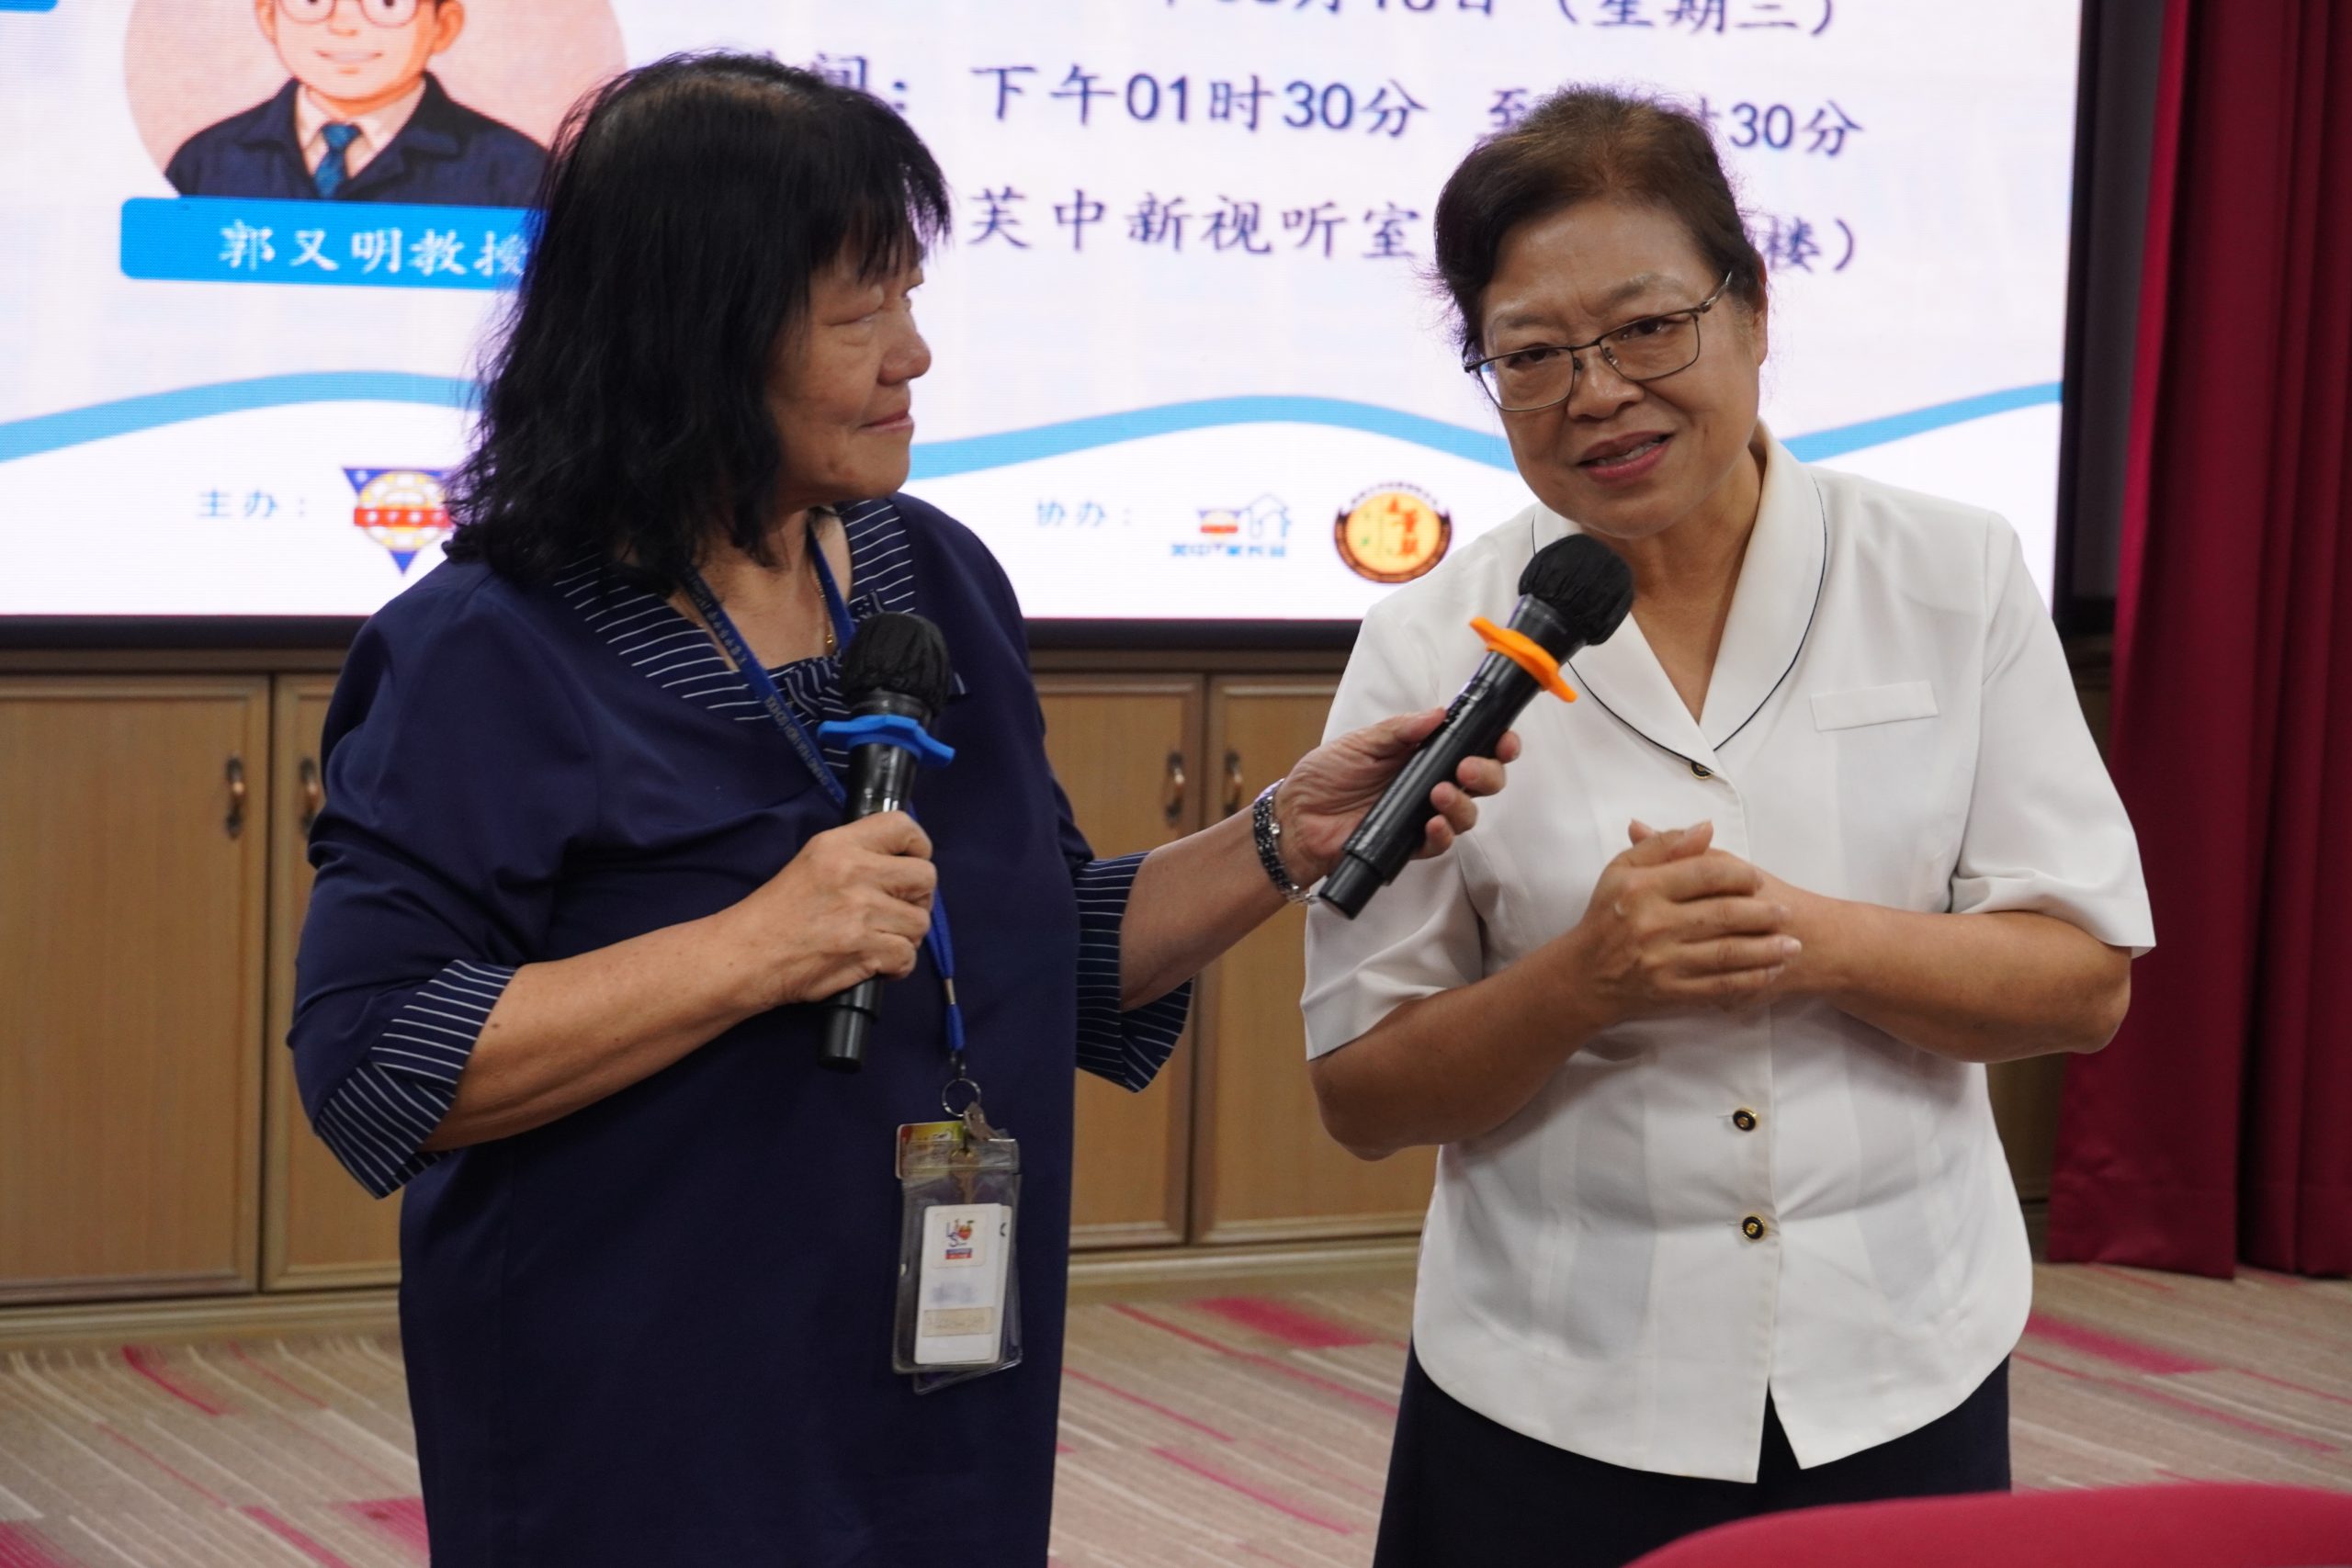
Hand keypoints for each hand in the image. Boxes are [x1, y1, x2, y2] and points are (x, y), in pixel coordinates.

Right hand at [727, 812, 937, 1008]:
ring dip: (905, 935)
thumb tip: (902, 861)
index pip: (903, 827)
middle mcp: (855, 873)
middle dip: (919, 897)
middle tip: (899, 910)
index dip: (919, 847)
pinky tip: (876, 962)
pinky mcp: (865, 949)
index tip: (912, 863)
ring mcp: (862, 912)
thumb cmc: (779, 912)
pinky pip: (908, 956)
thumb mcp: (814, 860)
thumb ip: (857, 855)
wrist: (749, 954)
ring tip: (880, 939)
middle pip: (925, 877)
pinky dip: (896, 966)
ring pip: (919, 922)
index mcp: (841, 845)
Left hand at [1273, 709, 1521, 883]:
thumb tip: (1439, 714)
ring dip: (1463, 805)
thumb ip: (1400, 729)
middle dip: (1487, 774)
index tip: (1504, 740)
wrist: (1296, 817)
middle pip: (1483, 782)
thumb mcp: (1362, 742)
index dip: (1497, 744)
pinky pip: (1440, 843)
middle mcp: (1432, 784)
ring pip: (1468, 815)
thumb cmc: (1326, 775)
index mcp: (1425, 754)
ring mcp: (1424, 815)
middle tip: (1467, 768)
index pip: (1475, 747)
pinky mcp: (1410, 845)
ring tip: (1439, 794)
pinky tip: (1431, 824)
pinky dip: (1442, 834)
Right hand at [1561, 820, 1799, 1024]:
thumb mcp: (1622, 870)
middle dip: (1762, 914)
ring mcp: (1663, 962)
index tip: (1758, 879)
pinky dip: (1750, 980)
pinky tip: (1770, 971)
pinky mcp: (1671, 991)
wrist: (1584, 976)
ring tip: (1792, 945)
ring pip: (1727, 953)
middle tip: (1786, 913)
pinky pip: (1719, 986)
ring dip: (1766, 950)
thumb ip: (1663, 846)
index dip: (1738, 875)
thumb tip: (1706, 827)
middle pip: (1722, 915)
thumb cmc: (1606, 916)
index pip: (1703, 874)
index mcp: (1642, 889)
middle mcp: (1653, 924)